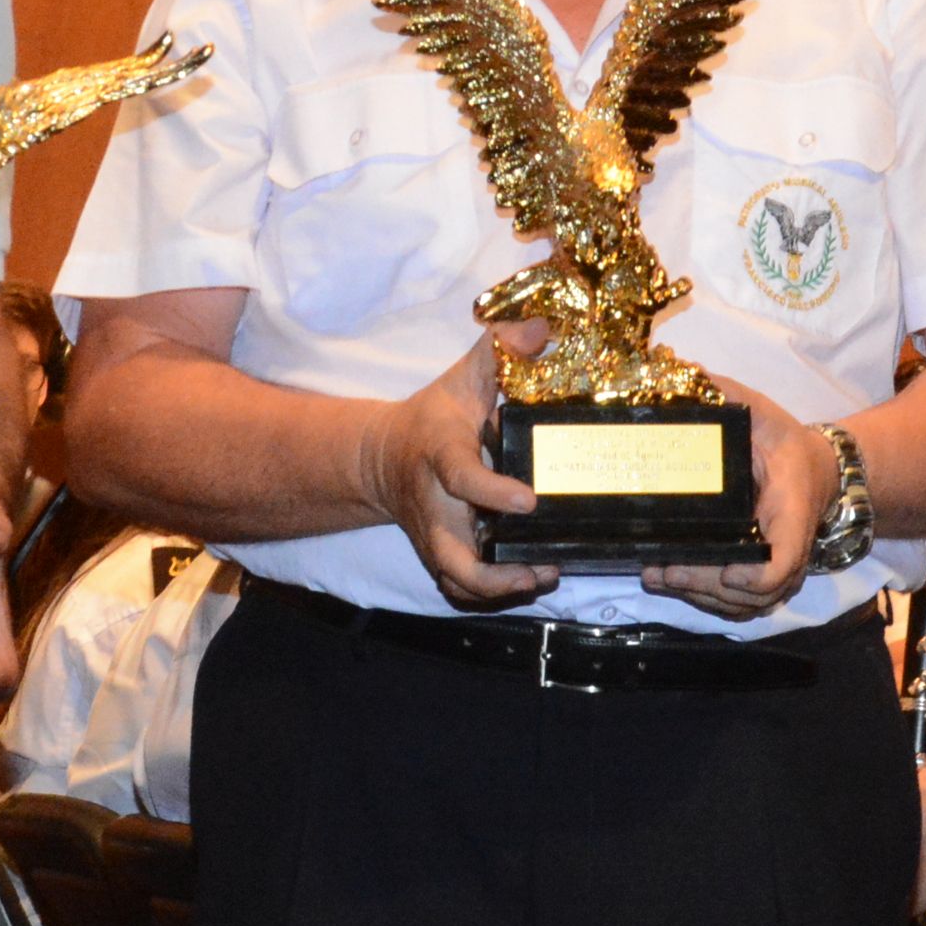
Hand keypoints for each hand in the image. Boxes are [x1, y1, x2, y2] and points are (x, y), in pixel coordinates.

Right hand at [356, 338, 551, 609]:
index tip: (528, 500)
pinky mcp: (440, 555)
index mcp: (440, 456)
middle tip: (540, 567)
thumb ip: (500, 350)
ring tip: (544, 575)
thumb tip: (540, 330)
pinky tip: (531, 578)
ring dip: (499, 591)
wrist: (380, 458)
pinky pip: (458, 588)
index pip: (461, 477)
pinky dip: (490, 595)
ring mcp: (435, 537)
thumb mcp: (462, 376)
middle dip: (493, 576)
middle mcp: (434, 507)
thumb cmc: (433, 416)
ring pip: (457, 583)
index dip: (491, 493)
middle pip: (451, 559)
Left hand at [641, 380, 831, 621]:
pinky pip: (742, 603)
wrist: (819, 470)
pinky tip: (672, 582)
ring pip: (745, 604)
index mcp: (792, 507)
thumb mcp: (762, 413)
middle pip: (754, 591)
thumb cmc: (785, 444)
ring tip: (656, 576)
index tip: (726, 569)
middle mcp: (790, 546)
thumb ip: (727, 395)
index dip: (755, 575)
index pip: (785, 557)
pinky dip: (708, 600)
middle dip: (704, 586)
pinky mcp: (768, 577)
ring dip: (699, 596)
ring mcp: (782, 568)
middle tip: (662, 570)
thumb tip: (683, 368)